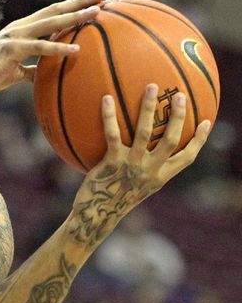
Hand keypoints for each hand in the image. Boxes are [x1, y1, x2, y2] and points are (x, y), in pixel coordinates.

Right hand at [0, 0, 103, 92]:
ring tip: (95, 15)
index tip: (91, 3)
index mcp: (22, 29)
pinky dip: (59, 47)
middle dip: (79, 3)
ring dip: (74, 17)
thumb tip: (41, 75)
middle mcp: (21, 27)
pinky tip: (75, 49)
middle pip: (56, 10)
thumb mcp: (13, 71)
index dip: (71, 7)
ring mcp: (17, 36)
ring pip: (51, 22)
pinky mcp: (12, 49)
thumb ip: (29, 70)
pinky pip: (40, 47)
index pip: (51, 14)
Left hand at [68, 84, 211, 246]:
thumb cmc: (114, 198)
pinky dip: (109, 115)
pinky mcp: (111, 163)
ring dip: (149, 108)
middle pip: (171, 140)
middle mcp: (149, 171)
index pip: (187, 158)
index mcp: (160, 177)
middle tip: (179, 95)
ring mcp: (131, 166)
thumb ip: (145, 169)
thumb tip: (146, 150)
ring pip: (145, 133)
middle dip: (177, 116)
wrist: (95, 215)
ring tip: (151, 87)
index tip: (206, 122)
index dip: (199, 140)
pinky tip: (106, 98)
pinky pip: (112, 134)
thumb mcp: (136, 186)